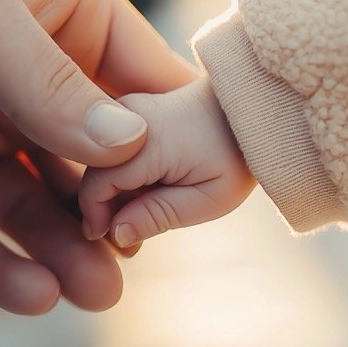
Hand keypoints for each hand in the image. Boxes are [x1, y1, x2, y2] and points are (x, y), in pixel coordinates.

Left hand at [0, 0, 196, 313]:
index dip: (166, 133)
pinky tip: (28, 294)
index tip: (185, 192)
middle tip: (128, 259)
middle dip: (112, 206)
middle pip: (87, 152)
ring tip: (94, 292)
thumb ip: (47, 77)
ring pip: (28, 197)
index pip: (135, 75)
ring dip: (62, 244)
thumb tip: (130, 146)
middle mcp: (13, 67)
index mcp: (51, 5)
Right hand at [79, 77, 254, 247]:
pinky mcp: (132, 108)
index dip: (95, 217)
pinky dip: (122, 173)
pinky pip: (111, 146)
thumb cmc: (238, 156)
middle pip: (94, 171)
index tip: (110, 239)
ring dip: (113, 190)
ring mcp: (128, 107)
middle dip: (103, 207)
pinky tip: (145, 193)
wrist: (253, 109)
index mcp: (145, 139)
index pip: (95, 185)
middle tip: (127, 237)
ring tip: (140, 217)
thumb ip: (158, 216)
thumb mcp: (207, 198)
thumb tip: (115, 234)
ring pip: (100, 159)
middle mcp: (128, 114)